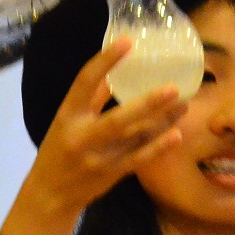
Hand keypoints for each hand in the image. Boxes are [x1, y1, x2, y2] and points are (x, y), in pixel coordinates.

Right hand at [9, 37, 188, 234]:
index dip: (105, 61)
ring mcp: (99, 158)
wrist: (50, 193)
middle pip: (118, 118)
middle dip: (148, 103)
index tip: (127, 41)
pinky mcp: (112, 174)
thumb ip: (90, 97)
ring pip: (135, 137)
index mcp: (68, 115)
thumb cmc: (59, 148)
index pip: (85, 82)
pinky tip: (177, 134)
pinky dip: (159, 147)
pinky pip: (140, 158)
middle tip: (174, 87)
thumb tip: (114, 70)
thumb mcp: (66, 119)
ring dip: (163, 121)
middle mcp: (83, 136)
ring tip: (184, 104)